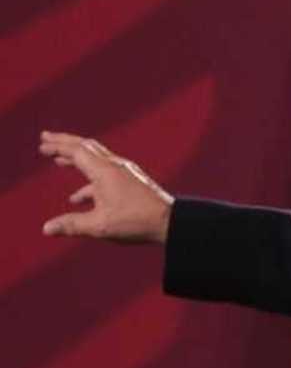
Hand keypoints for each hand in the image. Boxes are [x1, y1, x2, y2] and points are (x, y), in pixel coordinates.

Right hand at [38, 131, 173, 242]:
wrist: (171, 222)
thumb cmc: (137, 221)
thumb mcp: (100, 225)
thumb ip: (72, 225)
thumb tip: (46, 229)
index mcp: (105, 171)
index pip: (77, 150)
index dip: (58, 146)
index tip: (42, 143)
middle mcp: (116, 166)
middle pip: (87, 147)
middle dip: (65, 142)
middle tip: (46, 138)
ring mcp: (126, 173)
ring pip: (97, 159)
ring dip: (77, 158)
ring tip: (60, 161)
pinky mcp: (133, 182)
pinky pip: (106, 174)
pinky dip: (90, 180)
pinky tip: (78, 198)